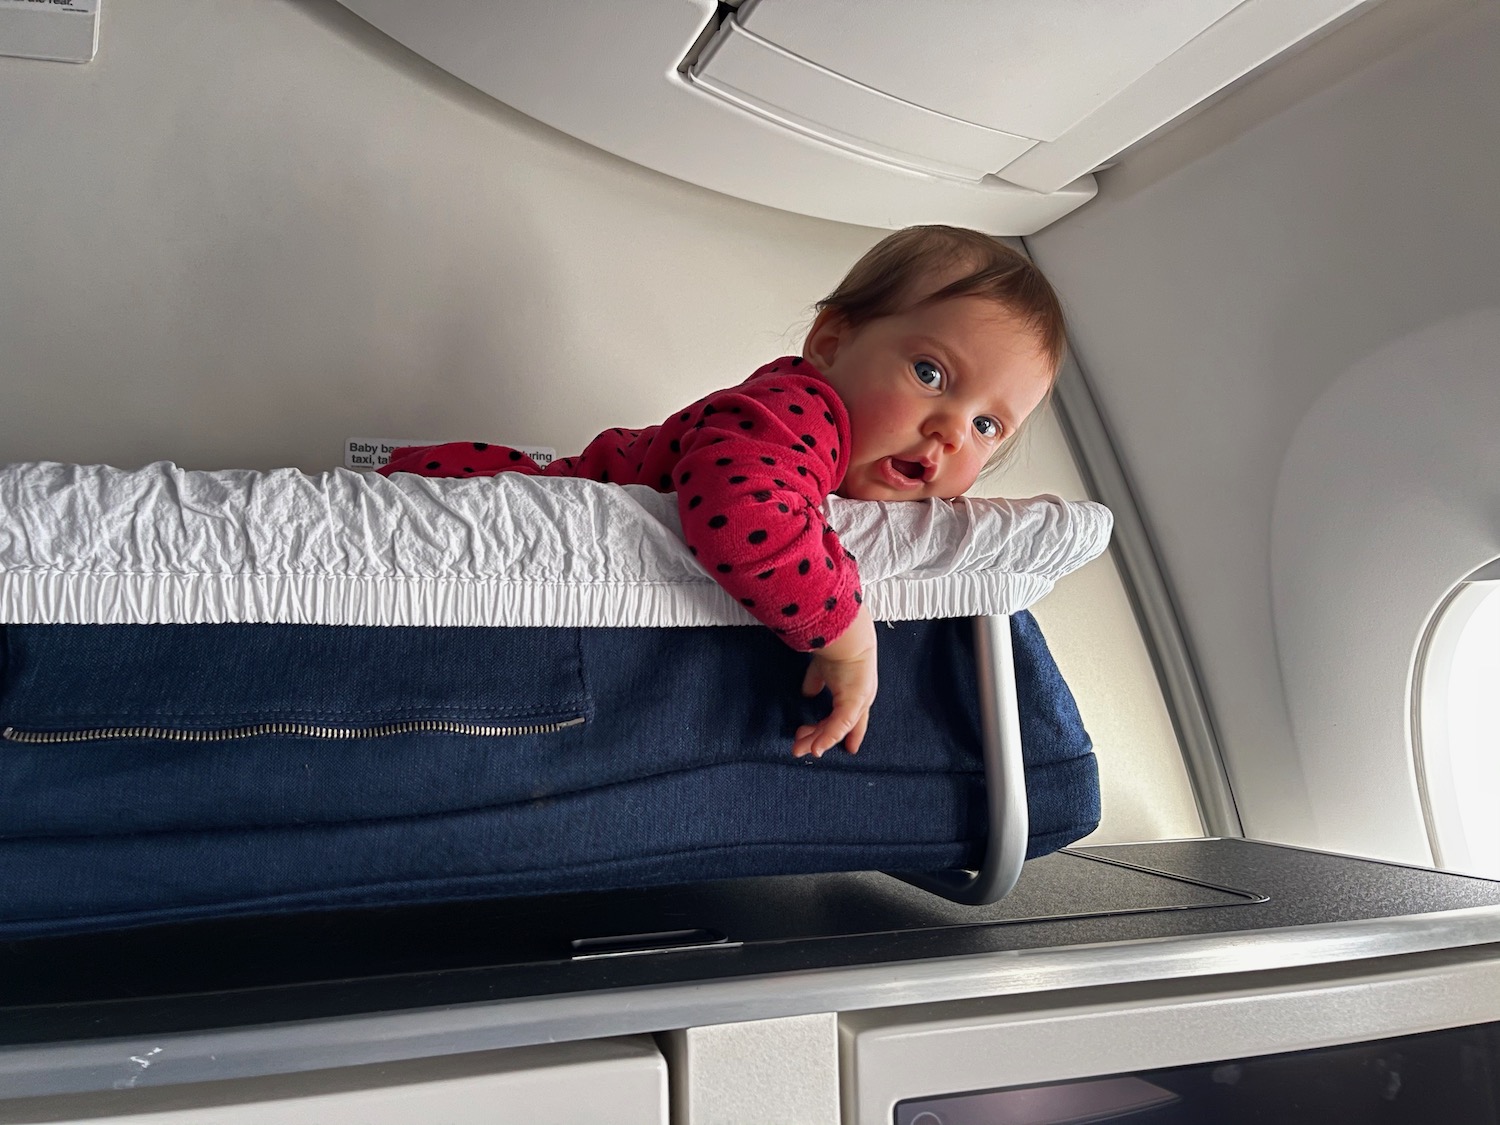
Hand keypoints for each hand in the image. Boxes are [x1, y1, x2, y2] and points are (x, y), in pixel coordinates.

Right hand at [793, 605, 877, 757]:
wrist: (845, 634)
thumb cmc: (837, 646)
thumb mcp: (822, 669)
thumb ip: (816, 683)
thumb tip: (807, 694)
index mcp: (855, 692)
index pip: (848, 719)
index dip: (839, 733)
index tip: (825, 746)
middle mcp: (860, 700)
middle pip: (838, 728)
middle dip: (817, 738)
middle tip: (798, 747)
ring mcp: (859, 702)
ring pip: (837, 730)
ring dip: (817, 740)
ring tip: (800, 750)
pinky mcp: (855, 702)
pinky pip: (840, 726)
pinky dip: (827, 738)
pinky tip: (815, 749)